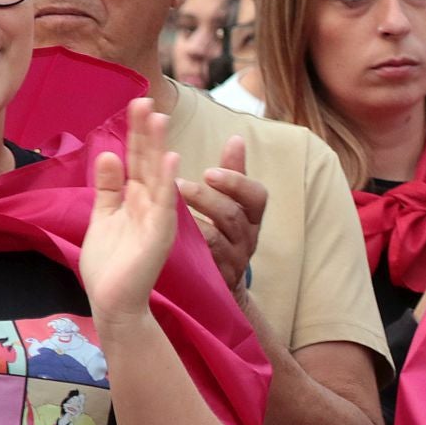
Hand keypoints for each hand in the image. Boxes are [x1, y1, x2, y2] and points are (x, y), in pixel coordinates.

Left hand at [81, 99, 179, 326]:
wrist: (114, 302)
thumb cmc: (110, 266)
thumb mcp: (103, 216)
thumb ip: (108, 187)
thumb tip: (107, 153)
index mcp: (136, 199)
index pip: (136, 158)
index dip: (135, 131)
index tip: (135, 102)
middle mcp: (150, 204)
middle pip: (147, 159)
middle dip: (145, 130)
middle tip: (145, 98)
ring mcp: (157, 218)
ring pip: (158, 175)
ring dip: (159, 146)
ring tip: (159, 118)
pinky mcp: (159, 234)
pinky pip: (164, 204)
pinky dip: (167, 181)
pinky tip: (170, 159)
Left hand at [178, 136, 264, 294]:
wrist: (220, 285)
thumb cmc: (222, 234)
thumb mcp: (231, 203)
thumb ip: (233, 173)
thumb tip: (237, 139)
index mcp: (252, 216)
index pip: (256, 196)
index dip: (236, 181)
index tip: (209, 171)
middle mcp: (247, 238)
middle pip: (233, 215)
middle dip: (206, 198)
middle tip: (178, 185)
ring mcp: (233, 260)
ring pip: (217, 238)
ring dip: (193, 221)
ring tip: (169, 207)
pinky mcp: (216, 279)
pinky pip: (202, 262)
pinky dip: (187, 247)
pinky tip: (169, 235)